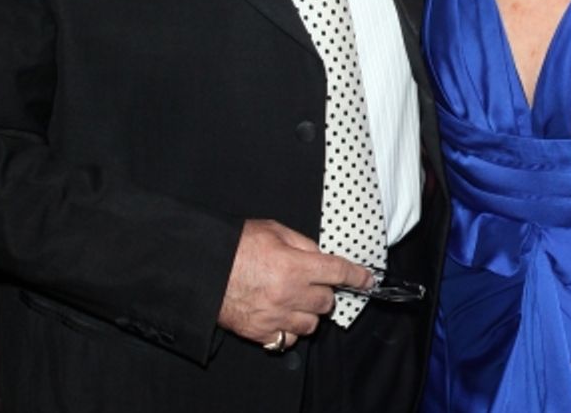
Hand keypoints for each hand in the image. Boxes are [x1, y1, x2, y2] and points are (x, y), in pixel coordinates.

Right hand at [217, 219, 373, 348]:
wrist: (203, 268)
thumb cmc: (236, 246)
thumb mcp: (274, 230)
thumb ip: (303, 243)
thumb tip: (321, 255)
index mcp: (294, 266)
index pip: (338, 273)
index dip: (358, 277)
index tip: (367, 280)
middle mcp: (288, 294)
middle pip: (327, 302)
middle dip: (324, 291)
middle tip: (311, 281)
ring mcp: (274, 317)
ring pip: (311, 325)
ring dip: (309, 313)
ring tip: (296, 299)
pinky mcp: (260, 333)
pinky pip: (288, 340)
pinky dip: (289, 330)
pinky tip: (282, 316)